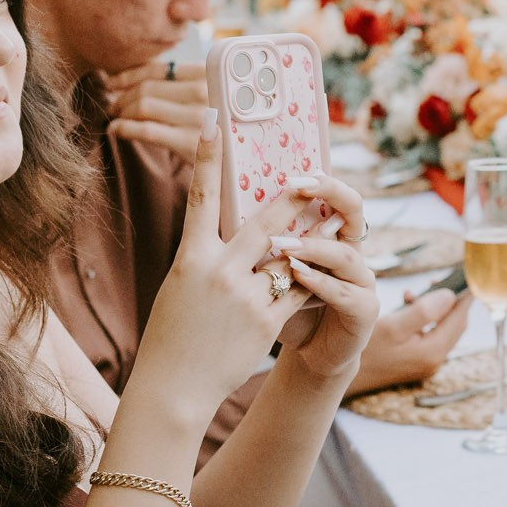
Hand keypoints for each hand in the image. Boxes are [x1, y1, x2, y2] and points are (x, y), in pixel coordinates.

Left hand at [101, 62, 208, 158]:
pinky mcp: (191, 143)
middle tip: (112, 104)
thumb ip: (180, 84)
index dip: (129, 75)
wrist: (239, 164)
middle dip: (122, 95)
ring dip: (122, 111)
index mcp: (210, 74)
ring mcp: (200, 117)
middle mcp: (207, 92)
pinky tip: (116, 130)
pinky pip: (146, 130)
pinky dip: (124, 129)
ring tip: (115, 117)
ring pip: (144, 106)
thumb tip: (131, 78)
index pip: (159, 68)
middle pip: (148, 88)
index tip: (112, 82)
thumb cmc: (218, 127)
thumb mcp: (208, 97)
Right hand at [136, 112, 319, 411]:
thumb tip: (228, 236)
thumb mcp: (179, 287)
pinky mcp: (266, 322)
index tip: (213, 119)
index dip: (207, 155)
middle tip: (313, 175)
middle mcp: (219, 271)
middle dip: (293, 196)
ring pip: (290, 255)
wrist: (174, 387)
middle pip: (265, 221)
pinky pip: (299, 291)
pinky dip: (313, 280)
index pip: (200, 197)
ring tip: (335, 220)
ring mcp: (245, 297)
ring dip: (314, 238)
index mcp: (190, 258)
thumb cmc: (172, 336)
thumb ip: (205, 259)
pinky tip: (328, 271)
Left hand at [265, 176, 380, 384]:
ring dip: (315, 247)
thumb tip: (220, 206)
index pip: (330, 194)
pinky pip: (346, 293)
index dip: (316, 178)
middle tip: (298, 186)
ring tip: (285, 244)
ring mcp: (362, 280)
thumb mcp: (265, 272)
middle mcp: (351, 250)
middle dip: (327, 193)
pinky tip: (300, 276)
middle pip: (351, 209)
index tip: (289, 167)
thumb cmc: (281, 311)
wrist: (309, 355)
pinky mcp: (366, 310)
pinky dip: (322, 284)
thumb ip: (254, 244)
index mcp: (328, 235)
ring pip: (345, 253)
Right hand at [346, 286, 472, 392]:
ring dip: (434, 308)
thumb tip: (449, 295)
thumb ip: (423, 311)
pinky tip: (407, 308)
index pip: (460, 318)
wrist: (340, 373)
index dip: (464, 295)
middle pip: (455, 324)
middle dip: (449, 300)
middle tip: (436, 279)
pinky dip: (424, 320)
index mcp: (432, 351)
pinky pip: (430, 336)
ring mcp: (426, 363)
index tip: (466, 276)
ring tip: (413, 294)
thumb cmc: (363, 350)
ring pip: (442, 329)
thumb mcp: (392, 326)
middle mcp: (434, 360)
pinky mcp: (417, 362)